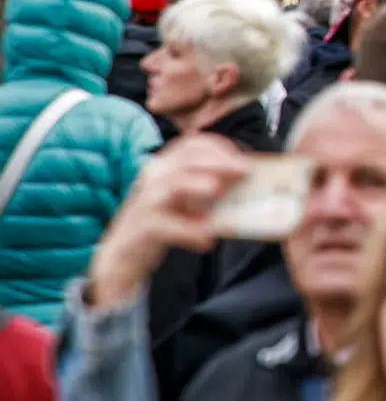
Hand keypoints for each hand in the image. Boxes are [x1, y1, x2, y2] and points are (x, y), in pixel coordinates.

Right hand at [87, 136, 249, 308]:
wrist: (124, 256)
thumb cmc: (161, 224)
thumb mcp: (185, 200)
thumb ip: (209, 188)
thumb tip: (246, 180)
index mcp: (165, 167)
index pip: (191, 144)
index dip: (219, 147)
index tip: (243, 159)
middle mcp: (154, 178)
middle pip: (186, 160)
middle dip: (219, 162)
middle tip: (245, 172)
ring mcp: (145, 202)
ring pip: (172, 185)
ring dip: (198, 186)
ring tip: (218, 191)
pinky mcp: (142, 228)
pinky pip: (165, 225)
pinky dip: (188, 230)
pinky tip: (207, 239)